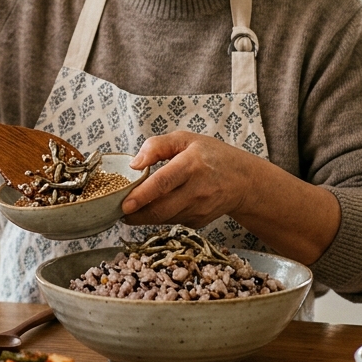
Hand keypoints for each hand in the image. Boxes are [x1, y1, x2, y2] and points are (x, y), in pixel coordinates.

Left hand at [120, 131, 259, 227]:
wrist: (243, 180)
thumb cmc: (212, 156)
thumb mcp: (185, 139)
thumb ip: (156, 146)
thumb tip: (134, 164)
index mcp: (192, 164)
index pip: (164, 182)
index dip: (143, 195)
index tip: (124, 204)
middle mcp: (197, 190)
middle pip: (161, 209)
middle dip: (136, 214)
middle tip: (118, 210)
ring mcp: (199, 209)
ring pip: (164, 218)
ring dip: (144, 216)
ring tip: (133, 207)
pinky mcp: (198, 222)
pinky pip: (172, 221)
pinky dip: (160, 216)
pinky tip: (157, 205)